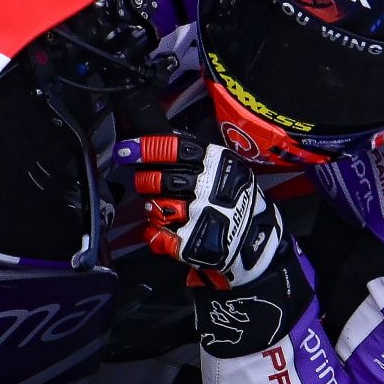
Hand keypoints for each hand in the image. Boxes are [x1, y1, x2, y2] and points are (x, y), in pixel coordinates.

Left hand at [115, 134, 287, 292]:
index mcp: (217, 163)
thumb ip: (198, 156)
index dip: (146, 148)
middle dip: (146, 181)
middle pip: (161, 179)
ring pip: (157, 207)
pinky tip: (162, 234)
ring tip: (158, 210)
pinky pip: (159, 237)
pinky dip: (156, 236)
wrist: (256, 242)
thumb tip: (157, 141)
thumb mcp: (227, 169)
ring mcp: (200, 216)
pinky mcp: (193, 243)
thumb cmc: (236, 201)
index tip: (128, 149)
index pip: (174, 149)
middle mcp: (208, 187)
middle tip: (145, 183)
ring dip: (152, 209)